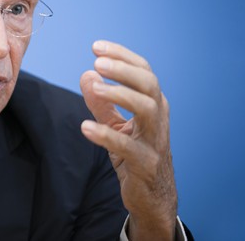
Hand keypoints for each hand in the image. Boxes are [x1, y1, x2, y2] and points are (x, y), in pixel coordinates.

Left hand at [80, 41, 177, 239]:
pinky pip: (128, 147)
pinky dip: (106, 135)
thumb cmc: (136, 156)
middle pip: (149, 84)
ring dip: (120, 94)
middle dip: (123, 70)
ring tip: (95, 88)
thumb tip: (86, 75)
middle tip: (97, 62)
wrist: (152, 198)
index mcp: (154, 103)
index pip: (143, 71)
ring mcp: (156, 140)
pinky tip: (85, 127)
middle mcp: (159, 117)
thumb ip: (102, 102)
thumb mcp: (117, 125)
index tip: (96, 47)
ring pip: (147, 108)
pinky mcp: (146, 164)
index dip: (121, 56)